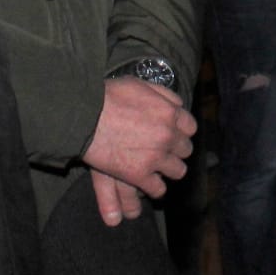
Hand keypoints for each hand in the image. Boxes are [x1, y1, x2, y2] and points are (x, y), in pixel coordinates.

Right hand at [82, 77, 195, 221]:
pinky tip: (145, 181)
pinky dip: (153, 187)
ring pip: (177, 171)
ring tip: (155, 166)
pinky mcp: (139, 175)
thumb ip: (163, 95)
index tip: (171, 133)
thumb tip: (178, 105)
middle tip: (161, 149)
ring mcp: (155, 157)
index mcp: (169, 112)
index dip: (180, 131)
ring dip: (167, 169)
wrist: (85, 115)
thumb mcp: (139, 84)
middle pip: (185, 150)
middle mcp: (167, 135)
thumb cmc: (108, 96)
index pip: (190, 128)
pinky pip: (158, 189)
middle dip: (174, 150)